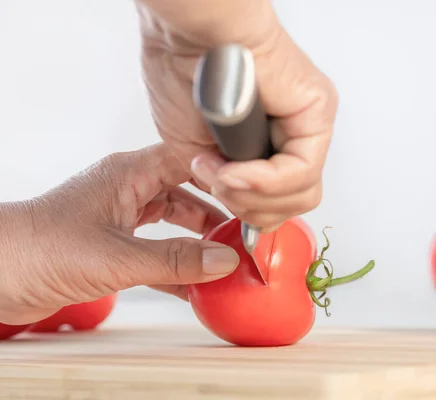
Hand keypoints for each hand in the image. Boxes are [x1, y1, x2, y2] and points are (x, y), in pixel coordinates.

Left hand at [0, 144, 238, 324]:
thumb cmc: (38, 249)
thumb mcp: (116, 257)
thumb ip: (173, 260)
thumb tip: (222, 260)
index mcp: (128, 174)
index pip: (188, 158)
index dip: (222, 170)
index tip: (251, 189)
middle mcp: (128, 189)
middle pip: (188, 190)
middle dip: (217, 210)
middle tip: (246, 229)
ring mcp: (121, 216)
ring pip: (174, 220)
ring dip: (200, 239)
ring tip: (228, 256)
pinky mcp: (112, 244)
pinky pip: (157, 248)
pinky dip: (177, 263)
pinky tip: (197, 283)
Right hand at [136, 0, 338, 231]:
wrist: (188, 34)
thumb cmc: (183, 77)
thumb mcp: (197, 154)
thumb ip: (226, 186)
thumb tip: (241, 202)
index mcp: (269, 142)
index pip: (280, 200)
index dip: (247, 209)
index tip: (216, 189)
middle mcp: (294, 134)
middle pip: (295, 203)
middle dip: (250, 207)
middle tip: (219, 182)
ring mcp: (309, 124)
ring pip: (303, 194)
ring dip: (252, 195)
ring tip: (223, 171)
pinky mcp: (317, 111)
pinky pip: (301, 171)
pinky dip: (263, 180)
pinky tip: (236, 168)